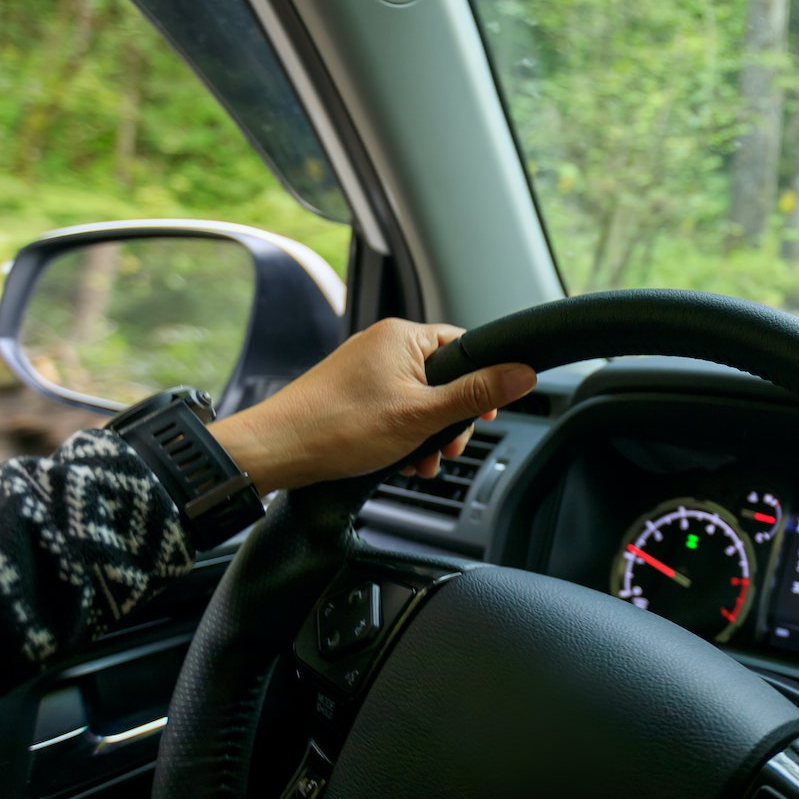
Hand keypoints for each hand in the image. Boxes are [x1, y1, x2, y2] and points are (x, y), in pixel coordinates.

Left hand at [205, 319, 535, 492]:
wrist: (277, 450)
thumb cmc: (338, 428)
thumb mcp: (422, 415)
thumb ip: (476, 394)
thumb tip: (522, 374)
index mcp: (403, 336)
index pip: (465, 347)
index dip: (481, 384)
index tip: (483, 416)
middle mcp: (383, 345)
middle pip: (444, 377)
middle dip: (450, 420)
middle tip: (444, 449)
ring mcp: (365, 368)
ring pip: (419, 398)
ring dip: (427, 434)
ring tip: (417, 461)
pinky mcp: (351, 392)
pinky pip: (394, 408)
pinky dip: (402, 434)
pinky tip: (397, 459)